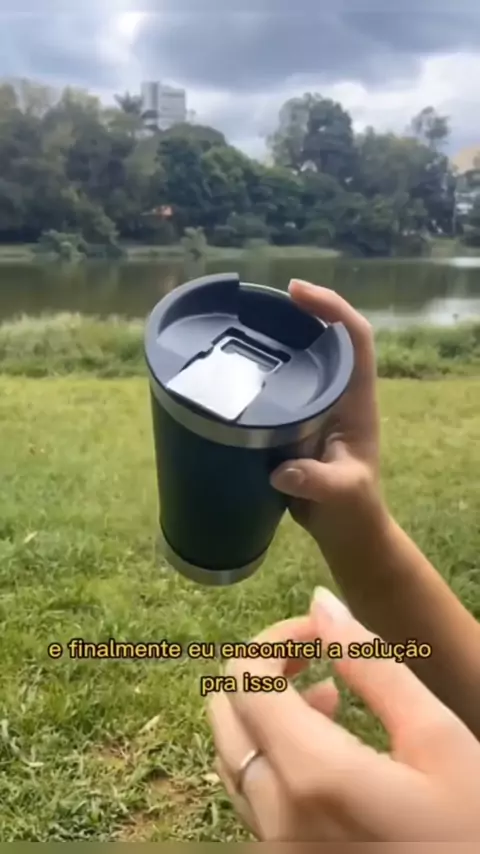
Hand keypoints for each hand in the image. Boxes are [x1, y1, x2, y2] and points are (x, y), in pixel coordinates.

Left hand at [208, 587, 479, 841]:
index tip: (321, 629)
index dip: (276, 637)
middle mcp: (274, 814)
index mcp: (310, 776)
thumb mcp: (437, 739)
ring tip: (329, 694)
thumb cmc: (472, 829)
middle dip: (263, 666)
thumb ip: (372, 664)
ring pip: (231, 752)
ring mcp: (272, 845)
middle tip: (318, 653)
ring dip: (264, 708)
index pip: (245, 678)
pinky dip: (269, 749)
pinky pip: (249, 791)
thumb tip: (321, 603)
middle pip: (225, 711)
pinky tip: (321, 743)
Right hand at [270, 280, 382, 540]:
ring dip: (282, 338)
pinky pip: (284, 385)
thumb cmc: (352, 510)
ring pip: (306, 359)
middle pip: (330, 338)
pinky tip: (235, 370)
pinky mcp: (298, 422)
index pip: (356, 339)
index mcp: (358, 401)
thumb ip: (315, 482)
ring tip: (245, 326)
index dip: (333, 308)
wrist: (343, 531)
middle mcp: (340, 395)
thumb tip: (281, 471)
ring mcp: (320, 407)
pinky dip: (264, 371)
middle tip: (262, 303)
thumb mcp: (340, 495)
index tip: (297, 293)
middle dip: (303, 312)